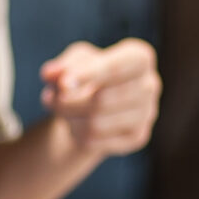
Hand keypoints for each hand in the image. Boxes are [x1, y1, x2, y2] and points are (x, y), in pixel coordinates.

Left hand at [38, 38, 159, 158]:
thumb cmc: (86, 74)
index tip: (63, 84)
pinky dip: (77, 135)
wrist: (94, 104)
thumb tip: (50, 75)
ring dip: (69, 118)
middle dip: (67, 101)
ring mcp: (148, 113)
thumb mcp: (72, 62)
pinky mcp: (139, 136)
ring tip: (59, 110)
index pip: (118, 66)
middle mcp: (150, 84)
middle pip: (103, 99)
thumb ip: (61, 66)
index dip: (90, 75)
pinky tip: (75, 125)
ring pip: (98, 124)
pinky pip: (97, 141)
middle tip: (47, 99)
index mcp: (139, 57)